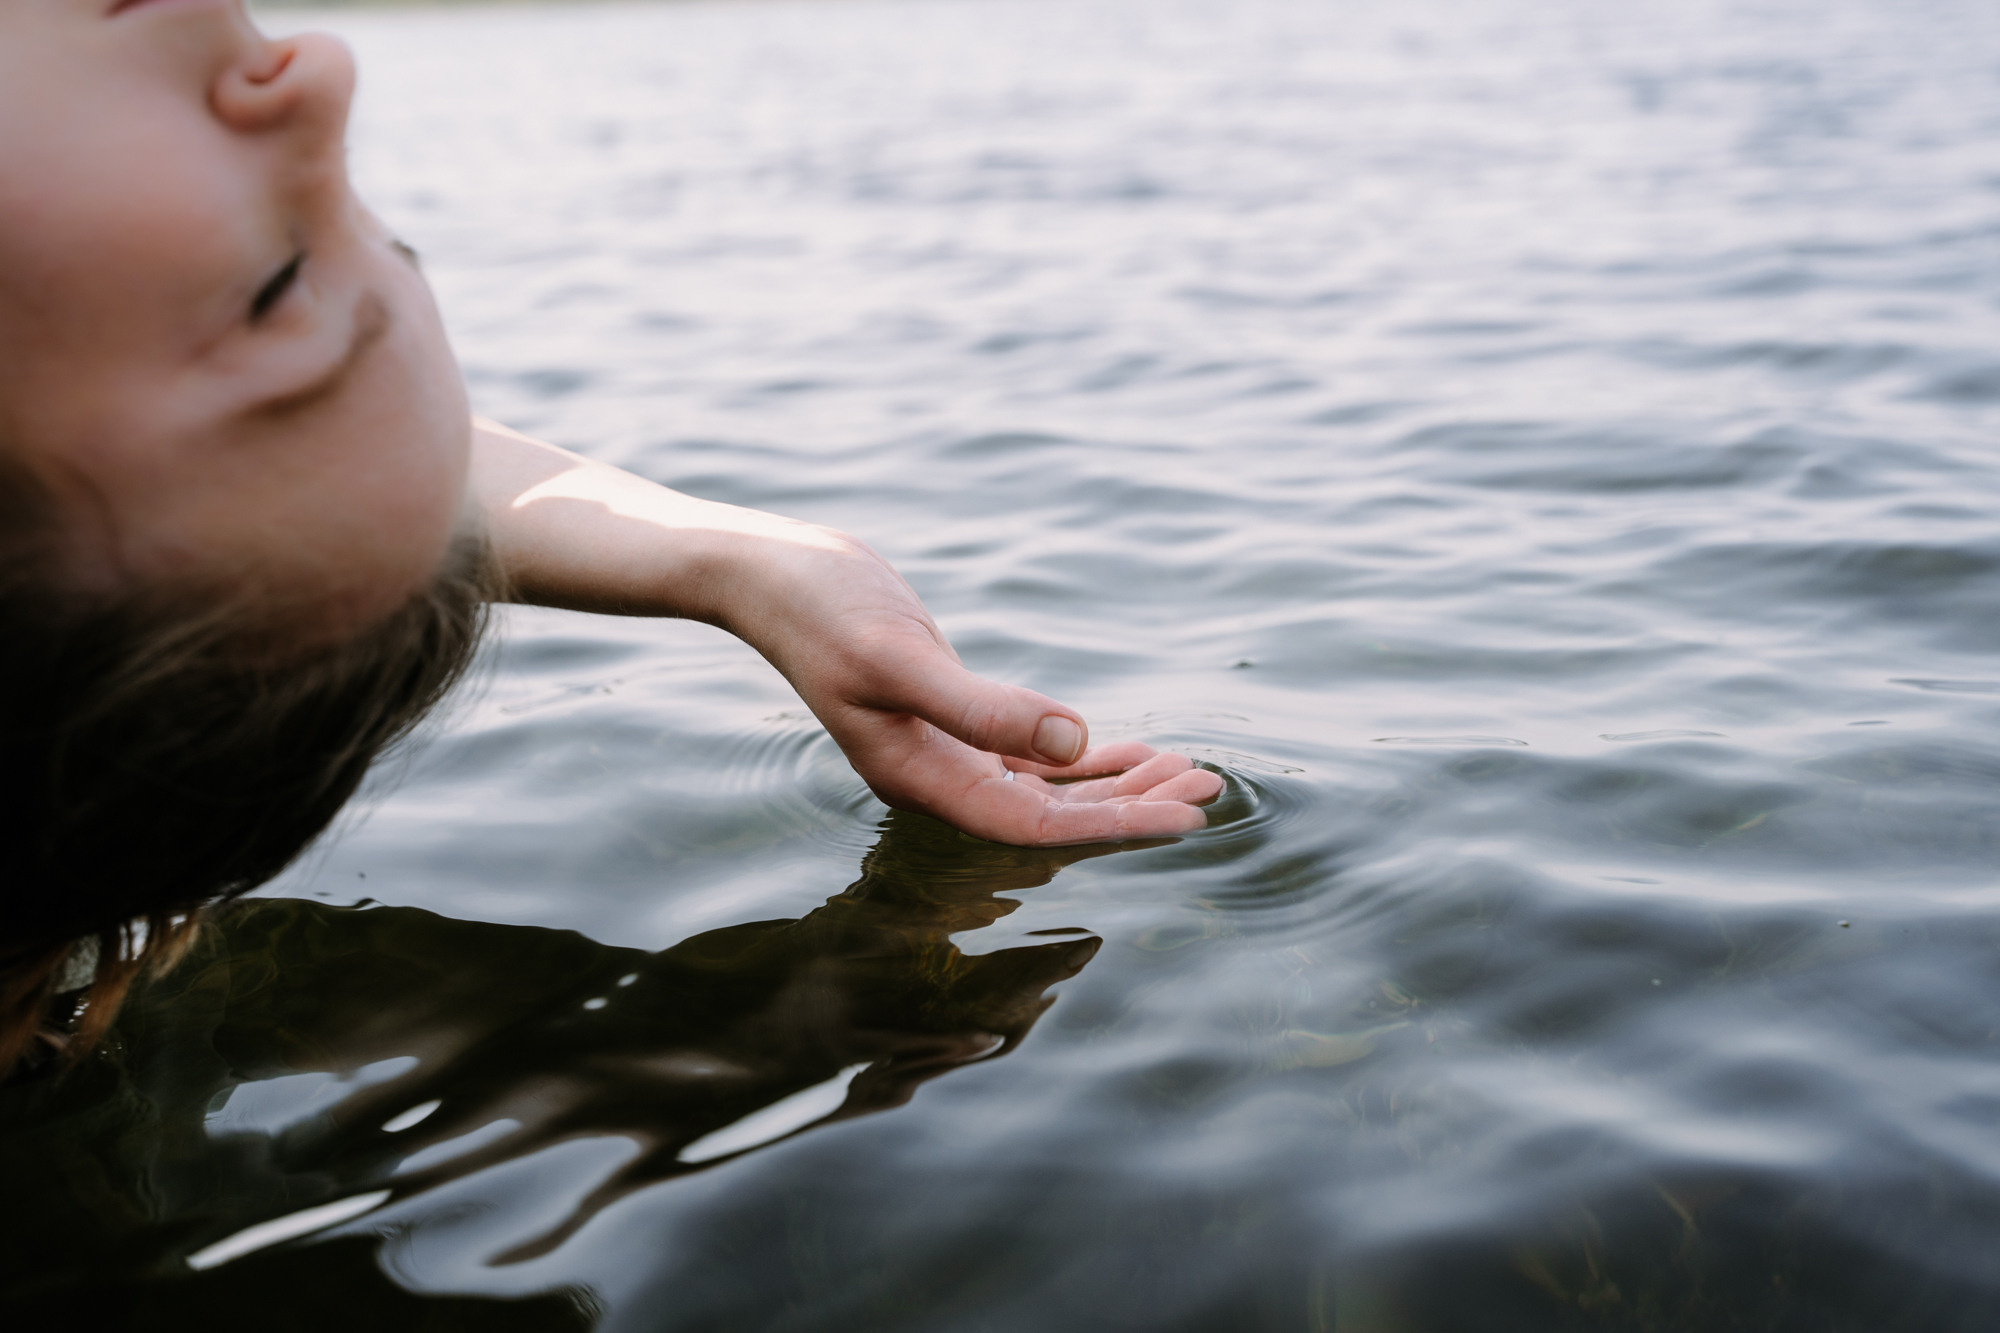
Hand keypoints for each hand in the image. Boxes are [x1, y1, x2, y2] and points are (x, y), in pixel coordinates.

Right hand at [721, 531, 1224, 845]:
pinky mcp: (951, 719)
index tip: (1186, 816)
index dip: (1117, 824)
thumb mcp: (898, 658)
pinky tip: (1128, 751)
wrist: (771, 574)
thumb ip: (982, 708)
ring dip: (1117, 783)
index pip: (1040, 823)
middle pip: (1054, 814)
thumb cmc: (821, 610)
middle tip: (1209, 787)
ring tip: (1187, 770)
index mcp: (924, 778)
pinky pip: (1030, 757)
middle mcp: (938, 777)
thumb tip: (1073, 741)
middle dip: (1133, 806)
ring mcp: (944, 751)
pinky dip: (1083, 757)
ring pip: (1049, 787)